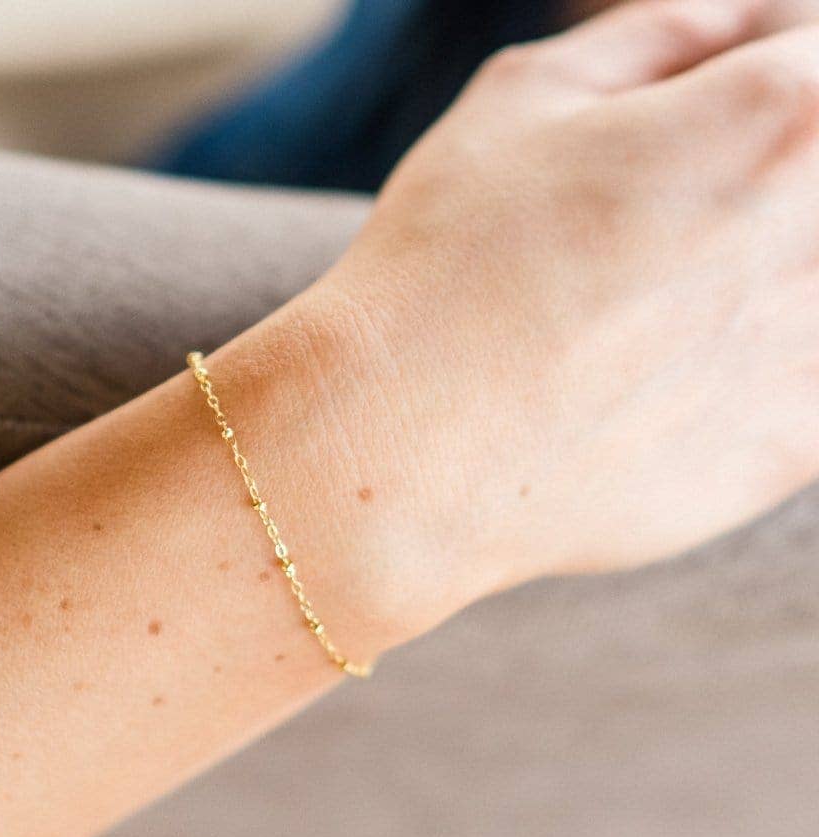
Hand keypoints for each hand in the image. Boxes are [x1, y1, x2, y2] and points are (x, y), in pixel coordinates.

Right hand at [289, 0, 818, 635]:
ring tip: (659, 301)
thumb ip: (660, 34)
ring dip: (766, 274)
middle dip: (763, 176)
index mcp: (776, 121)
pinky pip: (813, 389)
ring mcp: (811, 358)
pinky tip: (679, 373)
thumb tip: (736, 30)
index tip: (707, 98)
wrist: (396, 449)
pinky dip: (767, 366)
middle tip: (673, 213)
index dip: (771, 59)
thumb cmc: (440, 267)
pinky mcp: (782, 456)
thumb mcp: (520, 98)